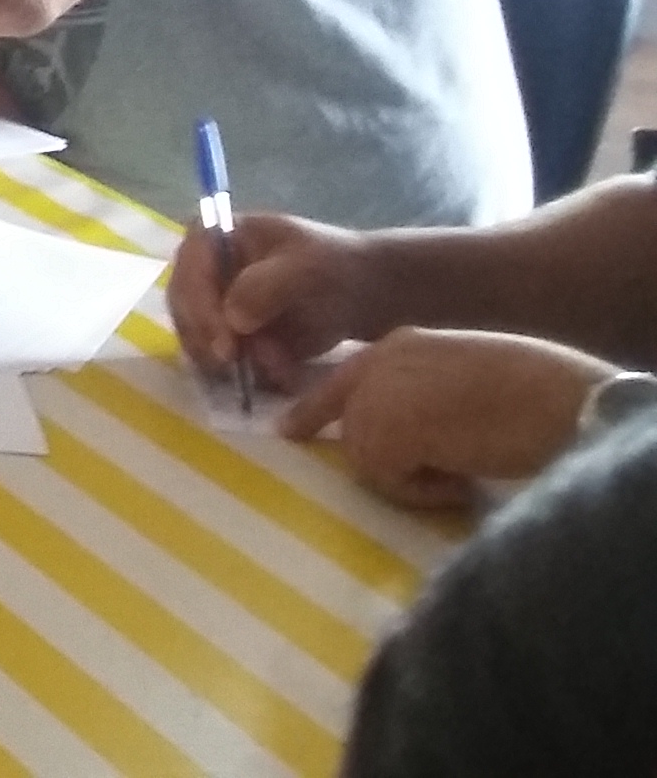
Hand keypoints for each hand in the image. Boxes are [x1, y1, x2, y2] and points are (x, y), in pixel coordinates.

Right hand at [168, 212, 387, 391]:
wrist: (369, 293)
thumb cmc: (336, 267)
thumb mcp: (306, 267)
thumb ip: (265, 286)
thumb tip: (232, 320)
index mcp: (211, 237)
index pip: (188, 273)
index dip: (200, 310)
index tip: (227, 346)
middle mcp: (202, 271)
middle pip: (186, 312)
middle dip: (219, 344)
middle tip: (249, 368)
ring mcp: (212, 305)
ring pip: (200, 342)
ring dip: (238, 364)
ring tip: (282, 369)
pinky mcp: (228, 337)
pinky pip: (223, 363)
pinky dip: (250, 374)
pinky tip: (283, 375)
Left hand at [281, 326, 616, 507]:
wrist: (554, 398)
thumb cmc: (531, 392)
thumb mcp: (460, 382)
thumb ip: (421, 397)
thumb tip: (408, 435)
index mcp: (399, 347)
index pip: (342, 382)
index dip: (314, 410)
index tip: (287, 432)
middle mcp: (376, 366)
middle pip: (353, 431)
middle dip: (391, 462)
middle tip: (447, 473)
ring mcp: (372, 398)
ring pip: (369, 460)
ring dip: (414, 478)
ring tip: (464, 469)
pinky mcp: (379, 434)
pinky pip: (388, 482)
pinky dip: (424, 492)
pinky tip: (461, 476)